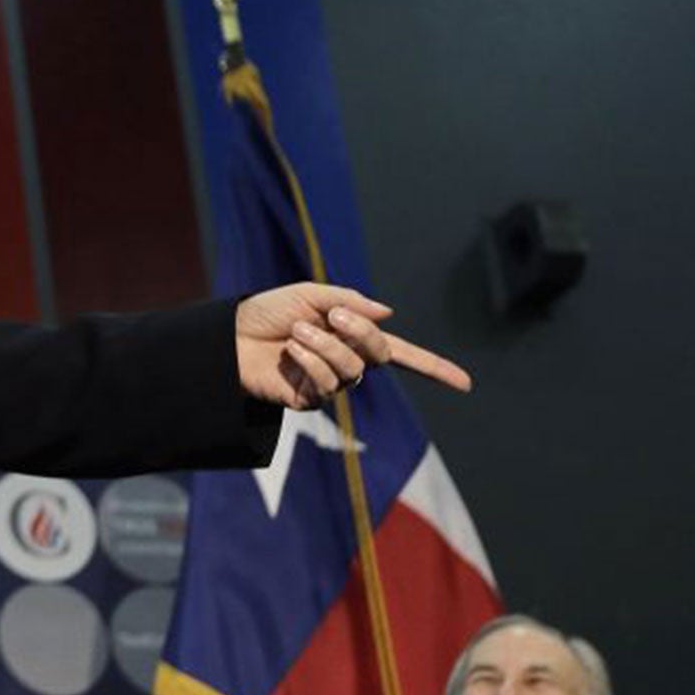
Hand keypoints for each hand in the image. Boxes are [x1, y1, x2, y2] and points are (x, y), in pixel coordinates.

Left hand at [235, 284, 471, 410]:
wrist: (228, 335)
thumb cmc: (267, 312)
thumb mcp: (310, 295)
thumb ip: (349, 302)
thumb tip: (388, 313)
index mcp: (353, 337)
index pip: (402, 355)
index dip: (434, 369)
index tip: (466, 383)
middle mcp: (347, 363)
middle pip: (379, 354)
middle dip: (361, 332)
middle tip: (331, 316)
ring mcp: (328, 383)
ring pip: (351, 370)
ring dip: (326, 345)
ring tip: (297, 333)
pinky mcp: (308, 399)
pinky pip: (326, 384)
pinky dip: (311, 362)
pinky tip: (291, 352)